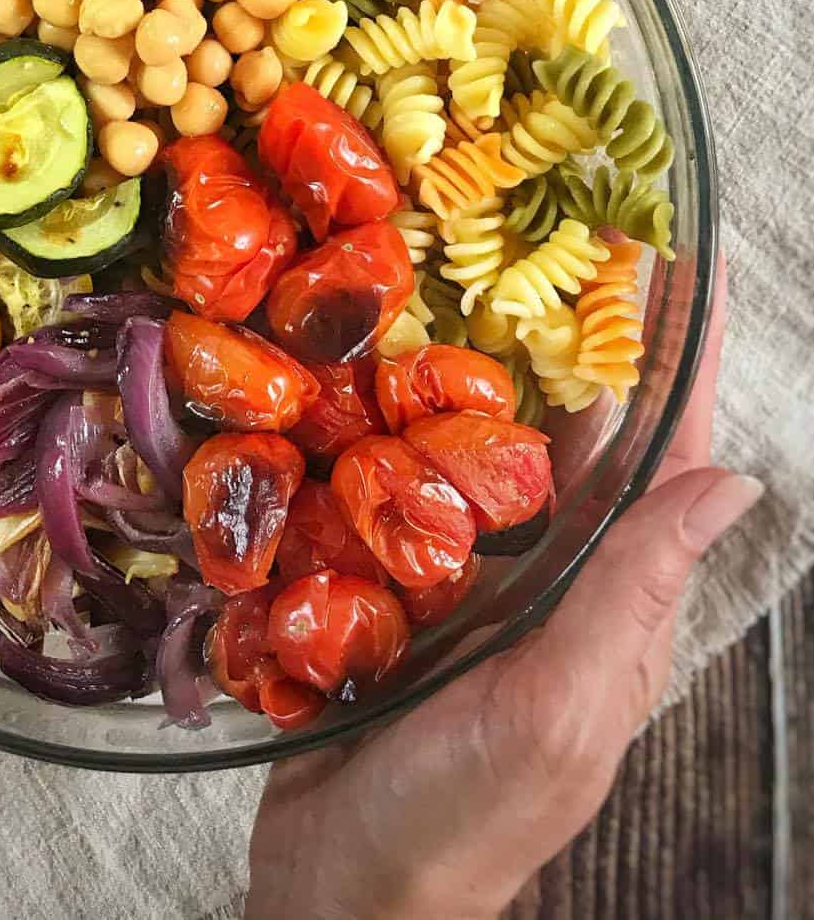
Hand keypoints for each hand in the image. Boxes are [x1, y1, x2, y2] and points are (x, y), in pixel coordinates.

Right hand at [246, 259, 756, 919]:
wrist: (344, 895)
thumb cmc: (459, 819)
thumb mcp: (558, 707)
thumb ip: (633, 590)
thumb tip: (732, 479)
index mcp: (609, 598)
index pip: (668, 451)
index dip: (683, 354)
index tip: (687, 259)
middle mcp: (551, 573)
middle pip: (584, 428)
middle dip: (588, 330)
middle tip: (568, 223)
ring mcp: (474, 578)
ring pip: (494, 442)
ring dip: (494, 359)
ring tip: (478, 264)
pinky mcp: (396, 584)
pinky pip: (406, 480)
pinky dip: (401, 416)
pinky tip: (375, 361)